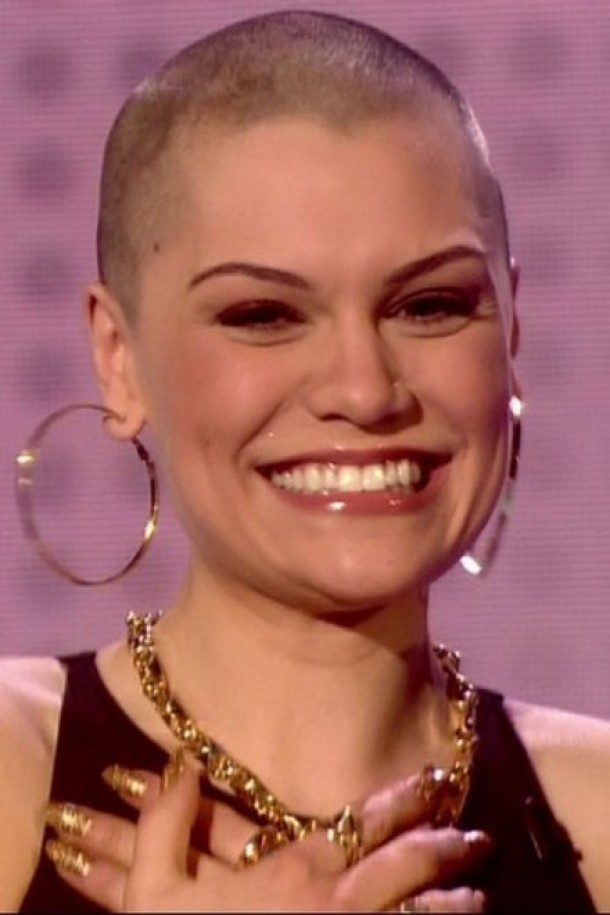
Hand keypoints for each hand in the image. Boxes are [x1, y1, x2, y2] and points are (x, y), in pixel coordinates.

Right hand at [45, 758, 488, 911]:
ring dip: (458, 904)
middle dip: (451, 847)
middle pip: (414, 865)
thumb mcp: (155, 892)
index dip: (406, 798)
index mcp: (300, 871)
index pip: (366, 821)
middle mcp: (343, 904)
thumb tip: (180, 763)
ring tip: (477, 895)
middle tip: (480, 839)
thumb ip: (166, 824)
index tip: (437, 782)